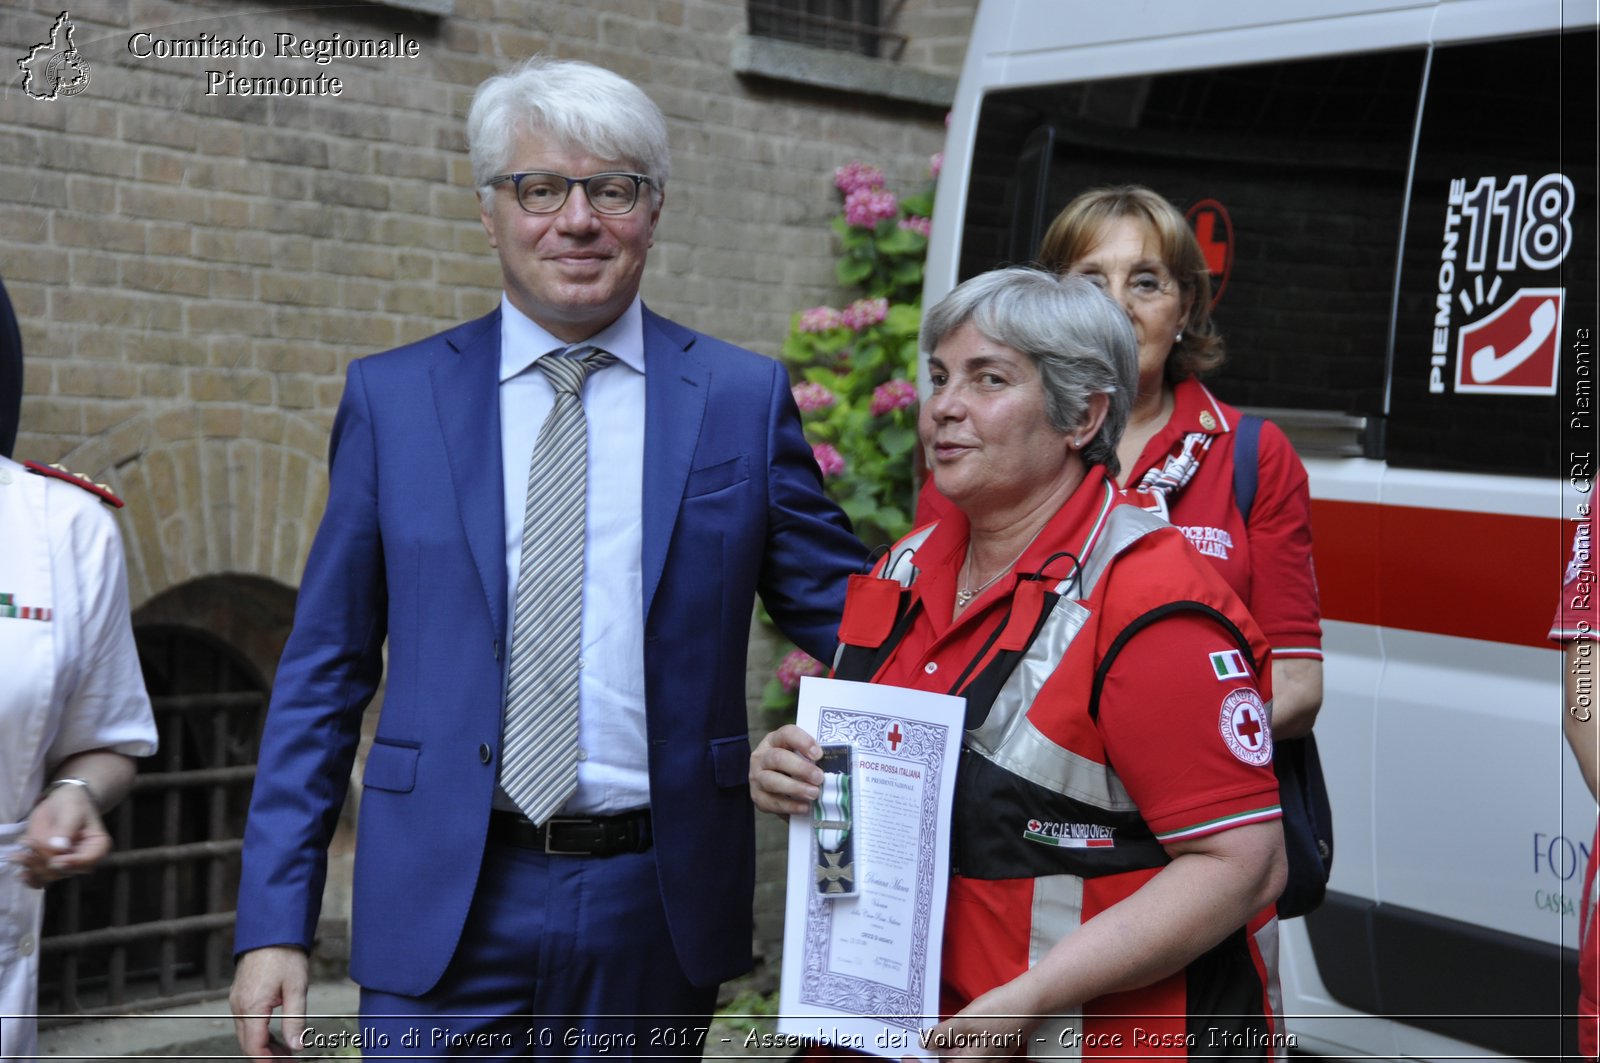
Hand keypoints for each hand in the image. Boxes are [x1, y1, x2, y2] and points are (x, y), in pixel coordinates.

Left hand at [13, 783, 111, 887]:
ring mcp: (65, 864)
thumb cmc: (73, 804)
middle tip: (30, 842)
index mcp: (97, 846)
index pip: (88, 861)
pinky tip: (22, 872)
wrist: (61, 804)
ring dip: (33, 865)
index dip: (71, 864)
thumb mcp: (72, 811)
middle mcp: (82, 860)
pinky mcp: (50, 865)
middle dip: (45, 860)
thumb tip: (58, 849)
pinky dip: (30, 878)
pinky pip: (40, 880)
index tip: (55, 860)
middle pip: (65, 870)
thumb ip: (67, 829)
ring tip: (21, 850)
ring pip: (49, 875)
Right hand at [230, 946, 309, 1058]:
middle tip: (289, 1062)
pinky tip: (276, 1036)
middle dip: (267, 1056)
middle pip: (248, 1042)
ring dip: (264, 1045)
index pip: (254, 1045)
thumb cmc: (284, 955)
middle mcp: (239, 1006)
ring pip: (246, 1033)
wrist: (272, 931)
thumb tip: (297, 1046)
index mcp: (252, 1006)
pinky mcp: (240, 995)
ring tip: (287, 1052)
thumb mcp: (296, 988)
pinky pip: (246, 1021)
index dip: (268, 1060)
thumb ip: (295, 1020)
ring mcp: (237, 1000)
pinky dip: (259, 1032)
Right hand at [749, 724, 823, 814]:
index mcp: (774, 740)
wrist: (779, 790)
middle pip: (778, 758)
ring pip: (772, 781)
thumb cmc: (795, 769)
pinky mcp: (757, 797)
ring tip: (814, 794)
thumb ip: (814, 757)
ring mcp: (756, 777)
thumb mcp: (802, 756)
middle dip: (801, 768)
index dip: (803, 742)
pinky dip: (790, 806)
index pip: (786, 733)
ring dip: (795, 788)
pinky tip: (804, 807)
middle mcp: (762, 756)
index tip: (819, 754)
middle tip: (819, 778)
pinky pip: (771, 802)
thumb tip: (839, 765)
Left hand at [917, 981, 1039, 1061]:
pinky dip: (960, 1038)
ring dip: (948, 1042)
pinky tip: (958, 1025)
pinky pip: (971, 1047)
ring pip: (960, 1053)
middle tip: (927, 1034)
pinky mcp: (992, 1046)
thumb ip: (943, 1034)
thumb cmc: (1002, 1011)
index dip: (928, 1056)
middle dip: (938, 1049)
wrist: (1030, 1000)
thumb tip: (925, 1043)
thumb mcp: (965, 1021)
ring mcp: (988, 1056)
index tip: (914, 1050)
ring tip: (943, 1028)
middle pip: (952, 1060)